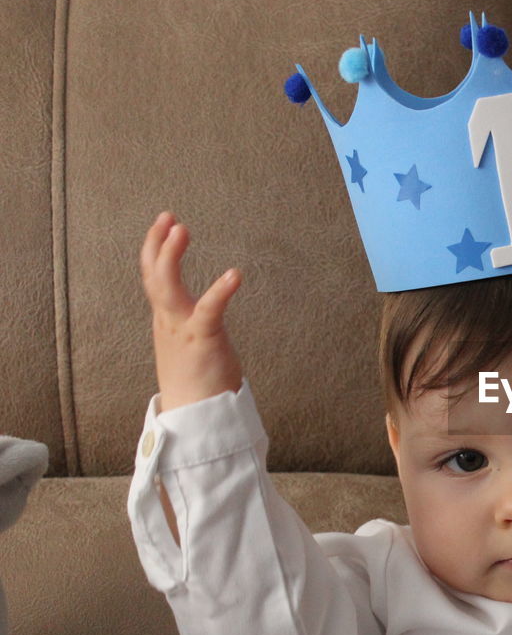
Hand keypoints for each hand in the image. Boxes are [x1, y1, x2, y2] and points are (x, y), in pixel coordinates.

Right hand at [140, 211, 244, 412]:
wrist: (196, 417)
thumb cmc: (199, 384)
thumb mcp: (188, 347)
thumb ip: (190, 328)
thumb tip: (200, 318)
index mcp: (166, 321)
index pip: (154, 279)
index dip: (155, 250)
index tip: (165, 225)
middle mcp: (168, 322)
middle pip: (153, 276)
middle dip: (157, 244)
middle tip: (167, 216)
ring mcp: (182, 330)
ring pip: (167, 287)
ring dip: (171, 256)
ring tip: (181, 229)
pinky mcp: (202, 340)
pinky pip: (209, 310)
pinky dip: (220, 290)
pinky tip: (234, 274)